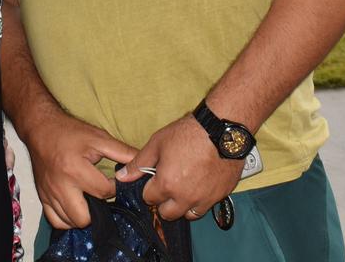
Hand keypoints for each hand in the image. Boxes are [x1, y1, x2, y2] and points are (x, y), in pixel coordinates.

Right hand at [23, 109, 137, 228]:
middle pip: (85, 217)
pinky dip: (67, 219)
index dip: (114, 188)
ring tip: (89, 199)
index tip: (114, 181)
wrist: (41, 128)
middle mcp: (60, 185)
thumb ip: (122, 152)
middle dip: (98, 209)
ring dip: (84, 215)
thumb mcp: (98, 138)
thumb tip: (143, 165)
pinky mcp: (42, 197)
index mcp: (75, 169)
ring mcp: (49, 193)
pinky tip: (75, 207)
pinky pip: (56, 221)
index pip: (104, 193)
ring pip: (70, 222)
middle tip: (100, 194)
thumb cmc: (69, 132)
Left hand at [116, 114, 243, 220]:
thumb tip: (122, 177)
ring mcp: (205, 199)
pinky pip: (207, 207)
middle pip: (168, 214)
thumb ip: (139, 164)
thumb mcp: (157, 144)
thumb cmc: (187, 133)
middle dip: (164, 203)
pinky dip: (201, 200)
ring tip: (183, 188)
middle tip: (167, 186)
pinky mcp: (221, 195)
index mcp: (167, 184)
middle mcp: (185, 197)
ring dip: (183, 206)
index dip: (149, 189)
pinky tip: (200, 185)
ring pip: (188, 215)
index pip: (149, 199)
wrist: (222, 129)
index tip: (153, 180)